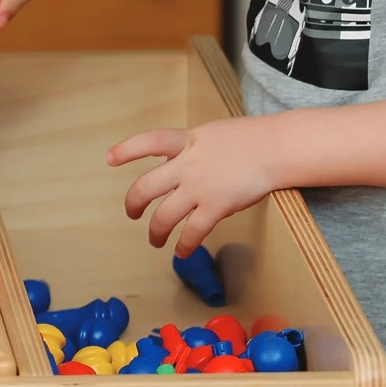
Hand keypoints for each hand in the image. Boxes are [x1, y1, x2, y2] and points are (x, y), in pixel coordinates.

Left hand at [107, 119, 285, 253]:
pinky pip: (192, 232)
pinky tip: (181, 252)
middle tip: (133, 213)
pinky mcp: (216, 207)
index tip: (109, 159)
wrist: (276, 149)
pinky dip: (184, 245)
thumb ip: (191, 149)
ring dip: (155, 232)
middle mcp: (186, 165)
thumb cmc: (249, 140)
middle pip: (145, 188)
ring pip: (164, 216)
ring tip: (155, 240)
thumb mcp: (211, 134)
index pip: (148, 142)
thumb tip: (180, 167)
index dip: (126, 150)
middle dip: (133, 205)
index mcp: (185, 142)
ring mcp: (199, 187)